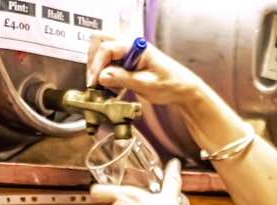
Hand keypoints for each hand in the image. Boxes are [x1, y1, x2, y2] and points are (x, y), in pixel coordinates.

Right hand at [86, 35, 200, 105]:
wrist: (182, 89)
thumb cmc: (170, 84)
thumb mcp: (145, 84)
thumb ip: (122, 79)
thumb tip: (102, 76)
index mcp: (136, 47)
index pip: (107, 48)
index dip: (97, 65)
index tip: (94, 82)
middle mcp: (131, 46)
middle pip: (101, 43)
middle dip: (94, 62)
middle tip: (94, 81)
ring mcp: (129, 53)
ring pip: (104, 54)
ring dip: (101, 70)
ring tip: (106, 88)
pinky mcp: (129, 62)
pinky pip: (111, 64)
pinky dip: (108, 76)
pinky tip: (114, 89)